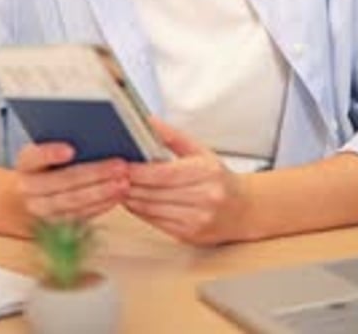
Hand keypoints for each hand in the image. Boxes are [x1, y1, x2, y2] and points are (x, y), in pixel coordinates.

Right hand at [15, 142, 129, 221]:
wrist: (25, 199)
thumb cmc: (45, 166)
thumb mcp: (46, 150)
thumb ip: (65, 140)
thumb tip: (96, 131)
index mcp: (26, 162)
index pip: (36, 156)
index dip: (51, 153)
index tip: (71, 149)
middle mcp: (28, 188)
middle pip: (62, 181)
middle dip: (94, 174)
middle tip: (120, 166)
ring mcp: (39, 210)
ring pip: (72, 202)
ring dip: (101, 192)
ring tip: (123, 183)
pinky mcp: (53, 225)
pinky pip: (79, 216)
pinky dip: (100, 206)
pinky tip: (116, 196)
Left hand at [124, 118, 249, 245]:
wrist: (243, 210)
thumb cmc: (218, 178)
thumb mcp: (200, 151)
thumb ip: (172, 136)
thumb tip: (149, 121)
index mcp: (206, 173)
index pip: (164, 174)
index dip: (139, 171)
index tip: (123, 164)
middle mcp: (204, 198)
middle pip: (155, 193)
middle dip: (131, 185)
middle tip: (114, 176)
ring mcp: (197, 219)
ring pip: (152, 210)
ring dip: (132, 199)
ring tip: (119, 188)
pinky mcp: (189, 236)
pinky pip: (157, 223)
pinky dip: (142, 212)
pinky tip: (134, 202)